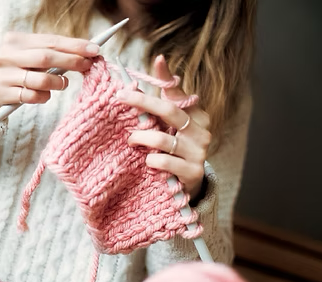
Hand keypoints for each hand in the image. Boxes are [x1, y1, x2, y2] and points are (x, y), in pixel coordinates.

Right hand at [0, 32, 99, 119]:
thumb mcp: (29, 55)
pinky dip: (43, 96)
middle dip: (71, 61)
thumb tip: (86, 53)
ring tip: (63, 84)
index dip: (74, 45)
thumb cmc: (17, 70)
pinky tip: (45, 95)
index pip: (50, 41)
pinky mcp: (3, 93)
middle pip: (46, 58)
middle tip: (87, 66)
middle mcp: (7, 55)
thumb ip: (52, 53)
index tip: (94, 50)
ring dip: (58, 83)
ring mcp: (4, 75)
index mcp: (15, 40)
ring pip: (39, 79)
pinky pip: (31, 96)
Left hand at [117, 55, 210, 199]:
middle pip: (169, 110)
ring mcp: (198, 153)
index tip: (152, 62)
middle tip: (121, 96)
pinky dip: (151, 159)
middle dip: (142, 102)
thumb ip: (168, 94)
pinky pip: (164, 161)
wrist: (189, 181)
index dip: (163, 77)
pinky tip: (147, 160)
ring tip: (132, 139)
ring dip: (141, 137)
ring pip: (162, 139)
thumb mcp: (172, 121)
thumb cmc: (176, 145)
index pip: (177, 92)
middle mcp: (200, 131)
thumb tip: (159, 59)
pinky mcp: (192, 172)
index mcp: (196, 115)